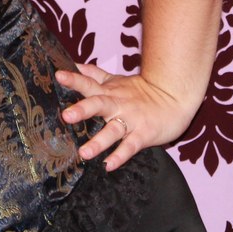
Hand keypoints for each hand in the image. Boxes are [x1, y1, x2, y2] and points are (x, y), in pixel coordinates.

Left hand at [55, 63, 197, 170]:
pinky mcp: (143, 134)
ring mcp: (131, 120)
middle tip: (66, 116)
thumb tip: (74, 65)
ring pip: (113, 130)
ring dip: (99, 141)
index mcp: (108, 92)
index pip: (88, 84)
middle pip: (99, 105)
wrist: (174, 97)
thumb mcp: (116, 80)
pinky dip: (120, 156)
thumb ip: (94, 74)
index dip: (74, 79)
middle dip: (83, 110)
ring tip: (84, 153)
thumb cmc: (141, 91)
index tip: (58, 75)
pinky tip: (109, 166)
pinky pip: (130, 146)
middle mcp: (117, 105)